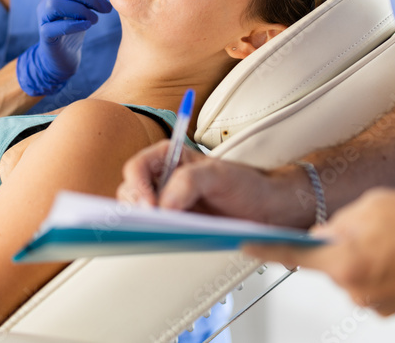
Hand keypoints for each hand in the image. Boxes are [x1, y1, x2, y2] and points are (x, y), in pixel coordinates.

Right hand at [17, 0, 121, 95]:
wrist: (62, 56)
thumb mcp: (81, 3)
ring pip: (57, 4)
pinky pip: (53, 26)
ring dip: (81, 10)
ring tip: (96, 20)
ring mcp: (44, 16)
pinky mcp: (45, 34)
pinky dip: (72, 25)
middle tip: (108, 9)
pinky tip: (86, 26)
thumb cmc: (74, 26)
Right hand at [118, 141, 280, 223]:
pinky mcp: (173, 222)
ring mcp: (167, 201)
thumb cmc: (245, 184)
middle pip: (131, 191)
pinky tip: (168, 237)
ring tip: (162, 230)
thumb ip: (189, 182)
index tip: (150, 206)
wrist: (264, 208)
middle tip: (154, 222)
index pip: (137, 168)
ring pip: (138, 212)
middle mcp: (163, 177)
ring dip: (144, 222)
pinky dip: (155, 233)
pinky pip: (154, 228)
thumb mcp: (218, 175)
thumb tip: (165, 204)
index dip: (137, 187)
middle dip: (137, 207)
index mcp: (168, 156)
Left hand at [242, 188, 394, 314]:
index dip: (266, 251)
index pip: (293, 257)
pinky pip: (377, 288)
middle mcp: (357, 290)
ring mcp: (379, 304)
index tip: (246, 246)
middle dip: (341, 249)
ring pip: (356, 278)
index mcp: (344, 263)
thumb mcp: (370, 206)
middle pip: (331, 268)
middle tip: (370, 230)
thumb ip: (338, 223)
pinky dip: (385, 272)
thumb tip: (322, 233)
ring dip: (366, 261)